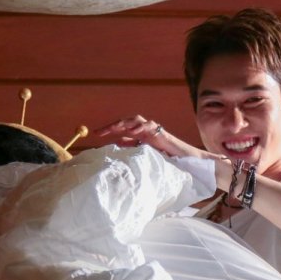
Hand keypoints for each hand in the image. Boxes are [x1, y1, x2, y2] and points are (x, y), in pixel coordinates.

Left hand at [95, 115, 211, 159]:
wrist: (185, 160)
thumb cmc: (166, 158)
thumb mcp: (145, 153)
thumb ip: (133, 147)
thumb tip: (117, 144)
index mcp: (139, 135)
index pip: (121, 129)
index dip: (108, 130)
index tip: (95, 134)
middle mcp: (144, 130)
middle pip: (125, 122)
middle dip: (112, 126)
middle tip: (100, 132)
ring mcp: (152, 130)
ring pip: (136, 120)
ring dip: (125, 123)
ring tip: (114, 127)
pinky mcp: (161, 133)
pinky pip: (150, 125)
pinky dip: (142, 126)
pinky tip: (135, 130)